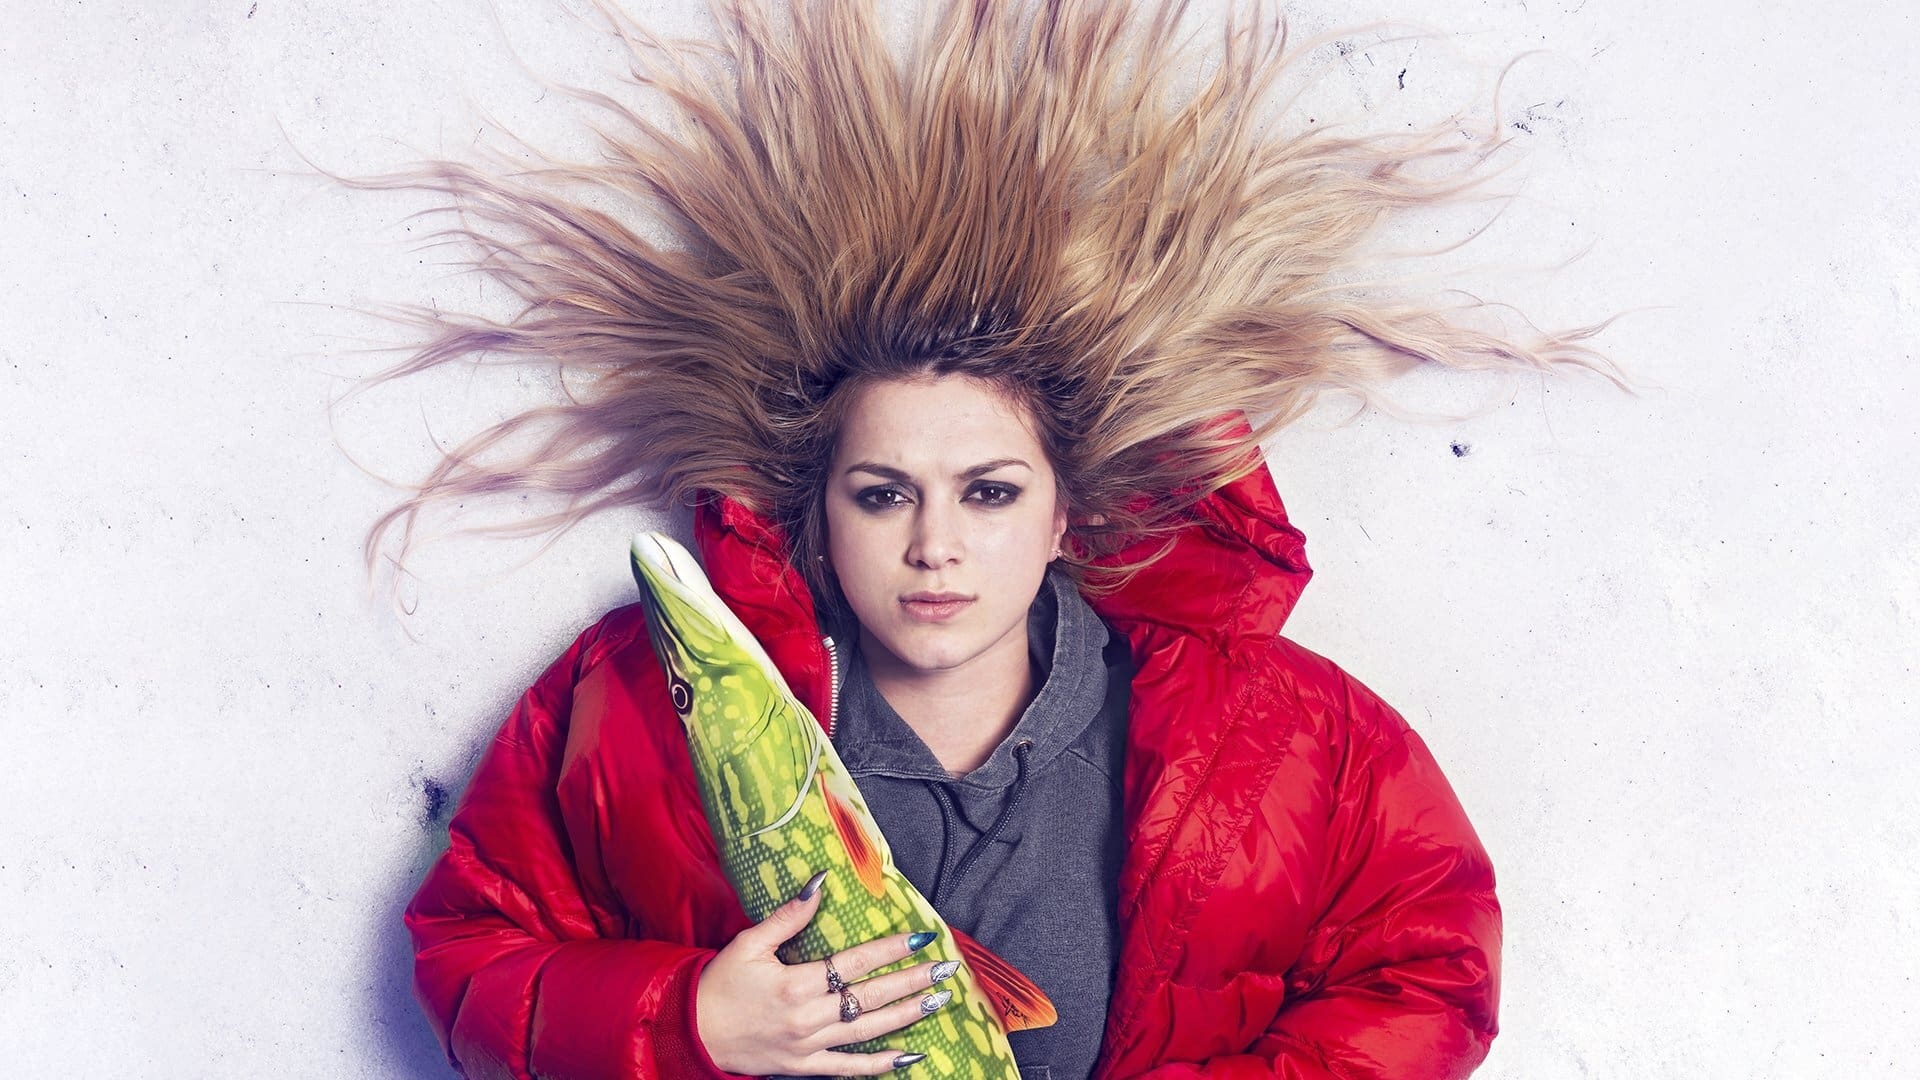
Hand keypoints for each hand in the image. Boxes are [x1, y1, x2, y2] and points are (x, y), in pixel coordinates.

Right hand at [694, 871, 960, 1075]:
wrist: (693, 1032)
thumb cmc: (720, 984)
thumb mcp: (748, 943)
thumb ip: (788, 916)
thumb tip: (820, 883)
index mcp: (794, 983)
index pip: (854, 962)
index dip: (890, 948)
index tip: (921, 937)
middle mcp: (807, 1016)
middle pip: (869, 996)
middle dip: (911, 981)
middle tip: (945, 969)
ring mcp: (808, 1046)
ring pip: (867, 1030)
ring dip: (906, 1015)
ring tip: (937, 1001)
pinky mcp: (804, 1067)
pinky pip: (849, 1069)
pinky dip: (880, 1064)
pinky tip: (910, 1056)